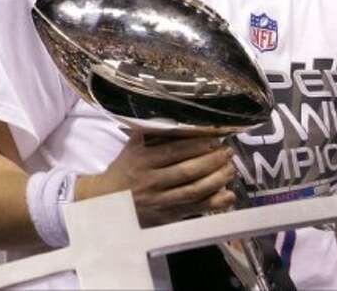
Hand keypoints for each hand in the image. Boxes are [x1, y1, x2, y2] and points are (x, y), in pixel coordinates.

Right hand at [74, 131, 237, 225]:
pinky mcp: (166, 217)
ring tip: (230, 169)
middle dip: (212, 160)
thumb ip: (152, 135)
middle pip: (187, 170)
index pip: (175, 151)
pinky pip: (194, 209)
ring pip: (194, 190)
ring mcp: (159, 201)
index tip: (215, 139)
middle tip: (228, 151)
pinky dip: (214, 203)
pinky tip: (229, 195)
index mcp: (142, 159)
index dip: (198, 145)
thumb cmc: (123, 170)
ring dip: (216, 179)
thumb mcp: (132, 148)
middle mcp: (150, 180)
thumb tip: (180, 120)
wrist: (106, 201)